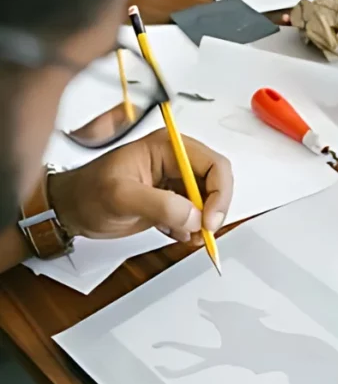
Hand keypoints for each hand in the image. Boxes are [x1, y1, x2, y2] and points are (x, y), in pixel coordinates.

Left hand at [48, 129, 232, 243]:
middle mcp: (176, 162)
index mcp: (168, 148)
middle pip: (217, 182)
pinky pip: (197, 215)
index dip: (219, 193)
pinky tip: (176, 233)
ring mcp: (176, 182)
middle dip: (214, 210)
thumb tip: (194, 216)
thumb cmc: (88, 193)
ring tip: (187, 235)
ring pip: (210, 201)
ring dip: (204, 223)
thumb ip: (160, 205)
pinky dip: (193, 229)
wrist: (72, 209)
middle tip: (203, 231)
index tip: (208, 220)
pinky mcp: (173, 201)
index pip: (213, 164)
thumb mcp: (121, 196)